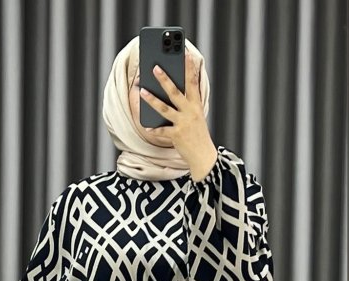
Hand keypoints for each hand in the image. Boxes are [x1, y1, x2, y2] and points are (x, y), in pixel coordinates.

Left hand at [140, 50, 217, 178]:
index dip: (190, 68)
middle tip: (155, 67)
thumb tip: (171, 89)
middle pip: (175, 93)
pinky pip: (162, 131)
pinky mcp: (177, 136)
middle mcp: (190, 114)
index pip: (193, 84)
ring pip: (165, 109)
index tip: (186, 54)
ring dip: (152, 100)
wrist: (205, 159)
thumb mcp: (196, 117)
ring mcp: (183, 124)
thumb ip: (187, 104)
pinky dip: (154, 130)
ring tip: (142, 91)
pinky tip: (146, 126)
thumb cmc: (198, 136)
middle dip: (165, 80)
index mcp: (196, 107)